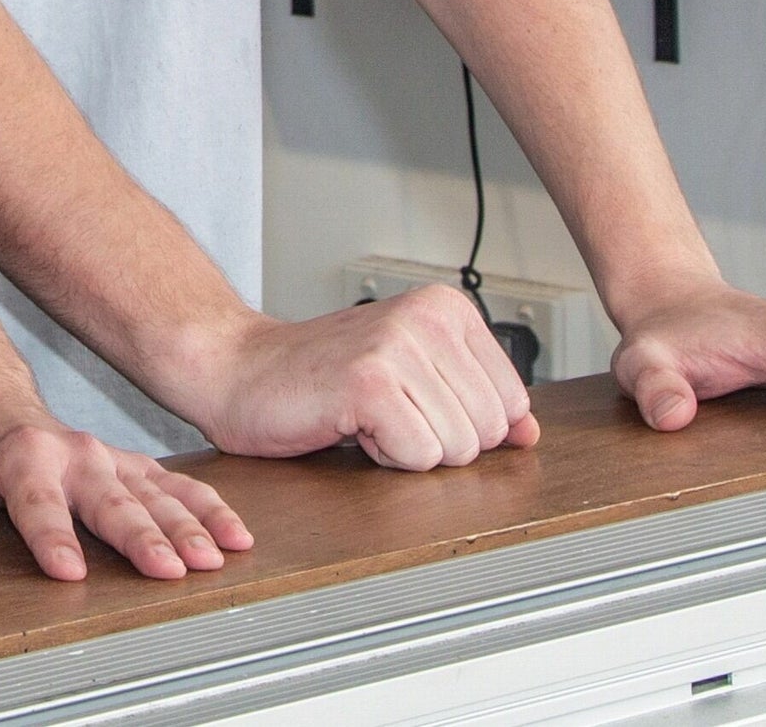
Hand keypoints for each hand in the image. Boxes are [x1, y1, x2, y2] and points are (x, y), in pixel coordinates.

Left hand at [0, 393, 253, 579]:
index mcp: (14, 450)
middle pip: (105, 495)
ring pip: (152, 490)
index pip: (30, 497)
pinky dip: (209, 510)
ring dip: (186, 524)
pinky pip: (177, 486)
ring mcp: (104, 457)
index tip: (65, 570)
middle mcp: (69, 450)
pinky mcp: (129, 466)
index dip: (46, 532)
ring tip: (216, 560)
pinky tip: (238, 539)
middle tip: (166, 572)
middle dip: (137, 533)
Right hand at [180, 287, 539, 470]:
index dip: (458, 423)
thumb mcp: (412, 378)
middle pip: (489, 431)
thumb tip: (529, 433)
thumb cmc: (319, 379)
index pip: (511, 403)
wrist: (236, 371)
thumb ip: (475, 399)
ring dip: (407, 448)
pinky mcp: (371, 382)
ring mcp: (399, 346)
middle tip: (381, 411)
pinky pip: (418, 456)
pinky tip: (348, 424)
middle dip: (436, 440)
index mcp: (445, 308)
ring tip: (363, 414)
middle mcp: (428, 317)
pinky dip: (382, 456)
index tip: (407, 401)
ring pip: (458, 449)